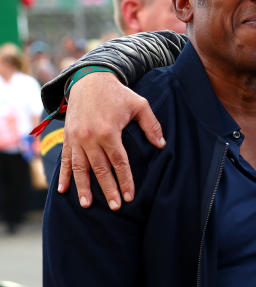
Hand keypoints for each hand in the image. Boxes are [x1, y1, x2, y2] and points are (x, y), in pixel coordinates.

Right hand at [58, 72, 164, 208]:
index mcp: (108, 132)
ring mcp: (76, 138)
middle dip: (108, 189)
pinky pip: (65, 159)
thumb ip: (151, 125)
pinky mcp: (68, 137)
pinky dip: (64, 175)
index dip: (125, 180)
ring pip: (80, 168)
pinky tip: (62, 190)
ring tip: (87, 205)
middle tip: (116, 207)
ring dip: (83, 187)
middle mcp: (89, 137)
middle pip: (100, 169)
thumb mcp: (139, 104)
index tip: (130, 196)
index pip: (119, 162)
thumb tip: (161, 145)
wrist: (89, 79)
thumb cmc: (118, 94)